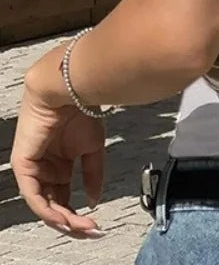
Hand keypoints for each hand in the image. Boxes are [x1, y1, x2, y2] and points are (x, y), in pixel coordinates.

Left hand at [11, 83, 105, 237]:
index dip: (77, 215)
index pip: (64, 199)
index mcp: (59, 165)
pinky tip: (63, 216)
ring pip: (44, 204)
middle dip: (71, 222)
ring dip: (62, 219)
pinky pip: (34, 194)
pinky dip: (48, 209)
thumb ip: (93, 175)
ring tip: (80, 227)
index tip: (94, 225)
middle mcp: (44, 169)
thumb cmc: (81, 110)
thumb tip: (94, 201)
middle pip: (54, 206)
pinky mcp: (23, 165)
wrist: (69, 89)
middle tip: (89, 231)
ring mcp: (33, 168)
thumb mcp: (93, 148)